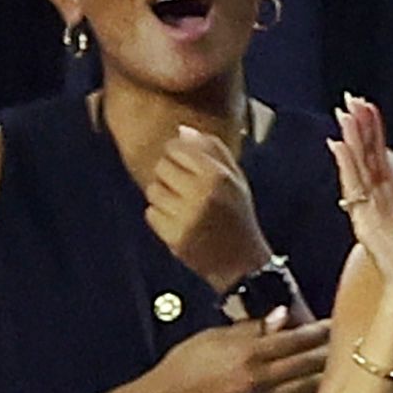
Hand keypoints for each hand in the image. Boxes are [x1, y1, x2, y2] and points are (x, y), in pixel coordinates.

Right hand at [132, 310, 330, 392]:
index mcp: (247, 353)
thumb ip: (251, 327)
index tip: (332, 324)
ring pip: (303, 389)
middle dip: (327, 353)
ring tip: (341, 369)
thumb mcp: (214, 336)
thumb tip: (281, 315)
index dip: (317, 331)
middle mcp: (257, 379)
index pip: (293, 339)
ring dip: (324, 378)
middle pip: (305, 364)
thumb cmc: (184, 367)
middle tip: (345, 344)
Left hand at [145, 123, 273, 292]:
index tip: (183, 165)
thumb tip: (182, 131)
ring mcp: (186, 216)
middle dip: (168, 175)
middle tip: (182, 188)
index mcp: (217, 174)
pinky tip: (177, 221)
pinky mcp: (174, 237)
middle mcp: (200, 193)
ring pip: (152, 190)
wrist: (241, 262)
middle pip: (161, 167)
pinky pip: (151, 214)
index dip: (176, 154)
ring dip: (162, 196)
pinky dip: (159, 217)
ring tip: (180, 205)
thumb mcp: (235, 178)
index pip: (176, 148)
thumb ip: (212, 151)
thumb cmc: (237, 215)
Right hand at [329, 93, 392, 301]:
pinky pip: (353, 187)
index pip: (380, 160)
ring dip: (350, 141)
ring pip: (357, 168)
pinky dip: (346, 166)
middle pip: (365, 159)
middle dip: (358, 130)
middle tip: (350, 102)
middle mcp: (376, 202)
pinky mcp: (362, 220)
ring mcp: (367, 210)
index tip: (368, 110)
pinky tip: (340, 146)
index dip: (375, 135)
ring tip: (344, 115)